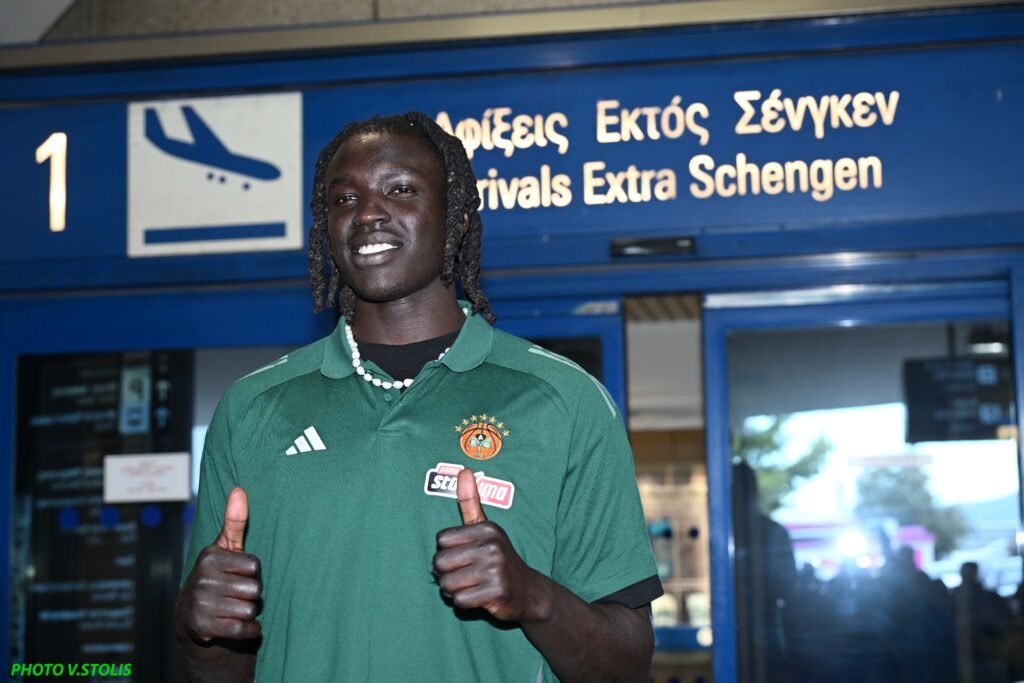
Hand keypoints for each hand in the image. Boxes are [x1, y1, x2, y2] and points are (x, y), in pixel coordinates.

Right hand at [176, 487, 262, 642]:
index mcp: (210, 557)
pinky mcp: (203, 628)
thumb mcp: (224, 548)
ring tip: (233, 608)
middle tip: (234, 594)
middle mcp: (202, 579)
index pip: (255, 566)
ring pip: (250, 610)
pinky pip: (244, 630)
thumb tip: (239, 489)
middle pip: (255, 589)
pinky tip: (240, 625)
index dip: (251, 573)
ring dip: (248, 613)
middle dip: (250, 594)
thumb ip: (235, 521)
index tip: (237, 575)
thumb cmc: (216, 576)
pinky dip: (249, 630)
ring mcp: (201, 604)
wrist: (190, 616)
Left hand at [433, 469, 547, 622]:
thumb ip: (471, 501)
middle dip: (447, 574)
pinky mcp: (497, 592)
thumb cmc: (498, 557)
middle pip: (440, 563)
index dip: (447, 552)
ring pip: (448, 584)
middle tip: (465, 575)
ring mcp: (496, 570)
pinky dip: (464, 603)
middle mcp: (492, 546)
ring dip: (454, 590)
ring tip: (471, 586)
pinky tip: (478, 597)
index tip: (464, 556)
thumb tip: (464, 470)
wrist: (528, 590)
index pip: (441, 541)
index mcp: (486, 528)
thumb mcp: (486, 528)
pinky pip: (460, 601)